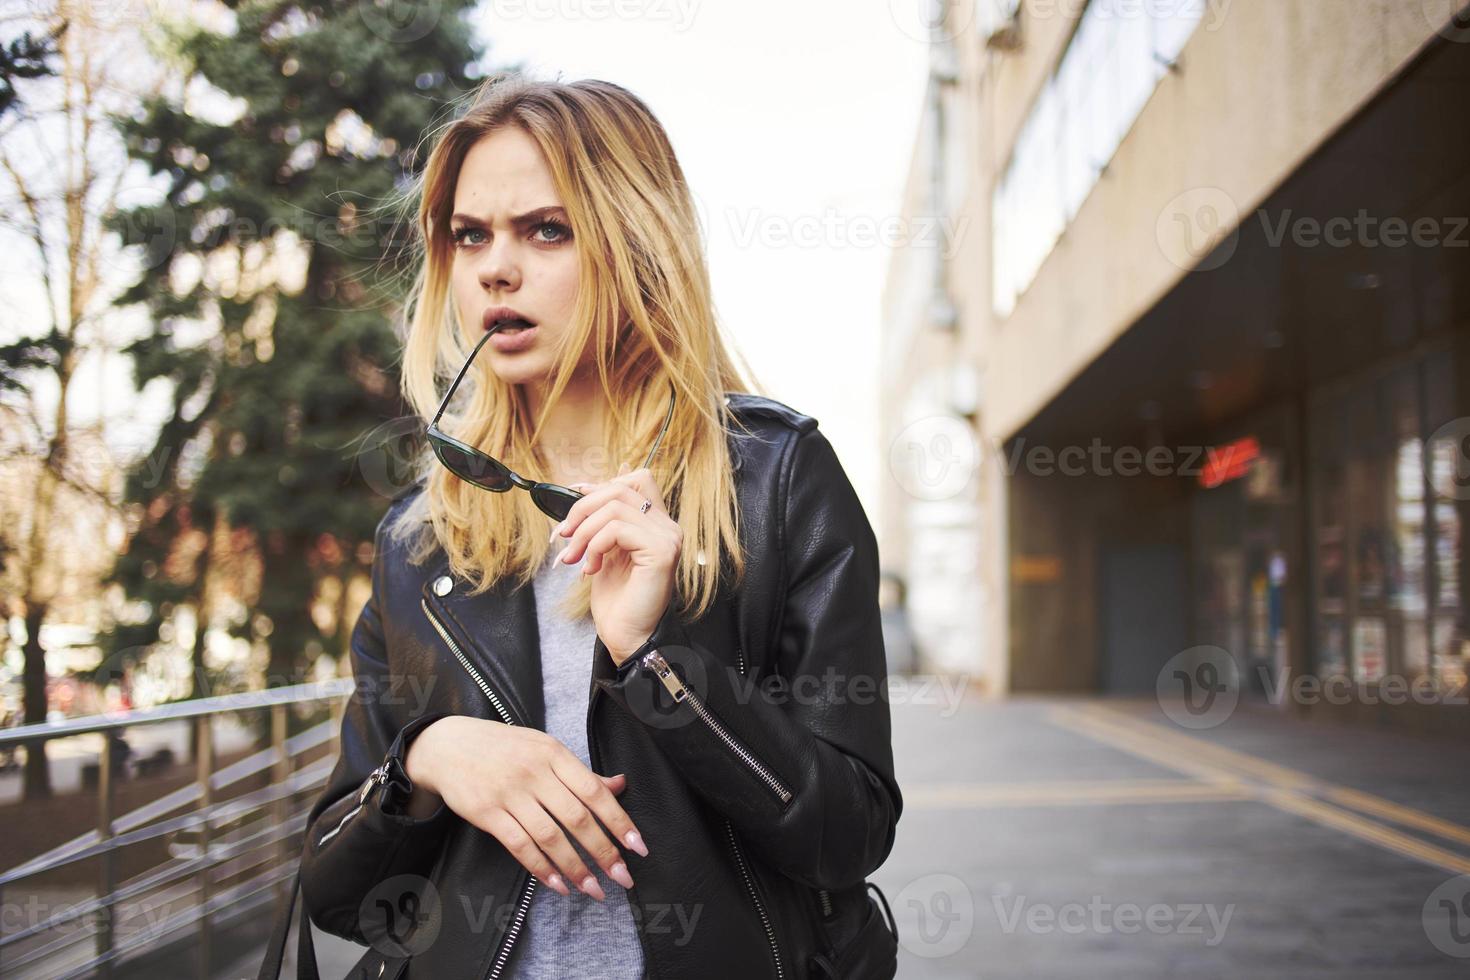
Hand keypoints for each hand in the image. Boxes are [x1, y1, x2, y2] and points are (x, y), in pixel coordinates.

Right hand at [404, 716, 648, 899]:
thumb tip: (620, 784)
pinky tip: (558, 885)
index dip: (619, 821)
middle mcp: (535, 773)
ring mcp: (510, 794)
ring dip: (576, 867)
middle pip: (577, 818)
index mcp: (554, 754)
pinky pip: (520, 846)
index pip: (595, 791)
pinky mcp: (487, 813)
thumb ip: (581, 772)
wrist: (447, 745)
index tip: (638, 847)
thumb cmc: (503, 748)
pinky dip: (542, 868)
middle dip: (605, 852)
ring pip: (551, 837)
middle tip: (623, 878)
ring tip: (594, 889)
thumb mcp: (544, 748)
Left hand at [552, 463, 680, 665]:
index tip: (573, 499)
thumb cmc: (616, 599)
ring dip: (584, 532)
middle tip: (564, 536)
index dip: (602, 484)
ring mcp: (667, 538)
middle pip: (622, 487)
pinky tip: (591, 569)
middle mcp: (667, 527)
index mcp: (657, 524)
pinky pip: (618, 529)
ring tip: (574, 558)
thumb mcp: (603, 549)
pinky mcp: (661, 552)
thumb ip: (601, 520)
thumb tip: (584, 486)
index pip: (637, 478)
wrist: (626, 636)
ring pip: (615, 507)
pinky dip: (595, 545)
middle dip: (583, 508)